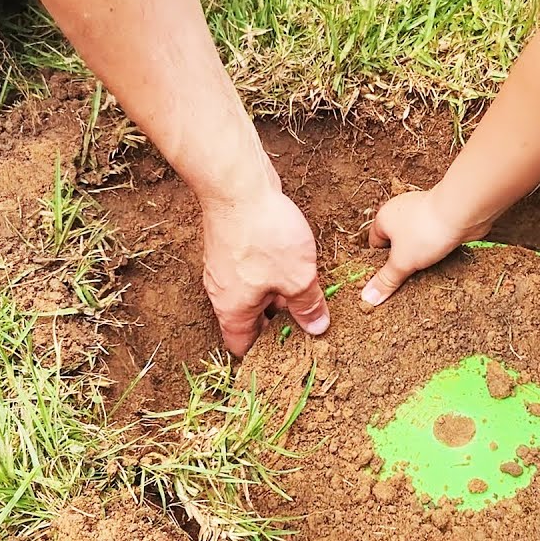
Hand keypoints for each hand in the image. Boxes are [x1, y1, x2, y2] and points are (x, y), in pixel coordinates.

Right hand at [201, 186, 329, 355]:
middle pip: (249, 318)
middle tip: (307, 321)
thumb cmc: (264, 236)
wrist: (238, 186)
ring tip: (307, 291)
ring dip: (277, 294)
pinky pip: (253, 269)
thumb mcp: (297, 278)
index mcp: (232, 310)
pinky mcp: (232, 244)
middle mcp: (222, 291)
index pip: (241, 345)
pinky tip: (295, 262)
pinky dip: (272, 272)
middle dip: (277, 322)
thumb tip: (316, 328)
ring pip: (253, 290)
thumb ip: (307, 305)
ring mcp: (225, 266)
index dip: (263, 354)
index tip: (288, 353)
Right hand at [361, 189, 492, 306]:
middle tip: (405, 279)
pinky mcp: (442, 217)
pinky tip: (441, 261)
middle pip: (396, 242)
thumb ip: (386, 280)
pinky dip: (436, 248)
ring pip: (416, 240)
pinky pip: (433, 237)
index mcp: (384, 217)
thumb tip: (368, 297)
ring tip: (424, 273)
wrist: (462, 212)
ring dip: (420, 255)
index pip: (374, 243)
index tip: (386, 278)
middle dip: (401, 260)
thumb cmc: (426, 231)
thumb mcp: (401, 262)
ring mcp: (422, 212)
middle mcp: (401, 212)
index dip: (379, 262)